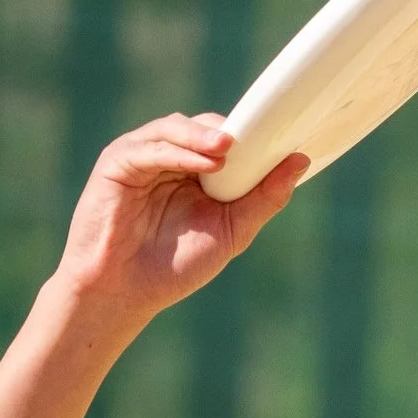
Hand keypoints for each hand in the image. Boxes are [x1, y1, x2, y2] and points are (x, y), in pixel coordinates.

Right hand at [50, 114, 305, 333]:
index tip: (284, 136)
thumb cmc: (177, 264)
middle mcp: (171, 156)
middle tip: (258, 136)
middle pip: (203, 126)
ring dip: (204, 136)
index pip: (228, 138)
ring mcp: (142, 155)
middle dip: (232, 130)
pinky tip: (206, 165)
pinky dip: (180, 153)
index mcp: (198, 169)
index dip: (254, 135)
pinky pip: (151, 149)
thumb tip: (300, 161)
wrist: (124, 291)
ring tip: (229, 148)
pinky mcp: (117, 162)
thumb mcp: (232, 231)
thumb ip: (264, 198)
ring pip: (175, 129)